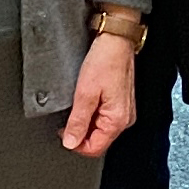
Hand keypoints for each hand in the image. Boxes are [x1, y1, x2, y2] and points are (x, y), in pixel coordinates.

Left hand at [63, 32, 140, 156]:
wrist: (115, 40)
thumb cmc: (105, 61)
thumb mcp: (84, 93)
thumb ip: (77, 121)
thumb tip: (71, 142)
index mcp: (118, 120)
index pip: (94, 148)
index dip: (76, 144)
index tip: (63, 134)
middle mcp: (124, 119)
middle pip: (97, 139)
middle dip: (80, 131)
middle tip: (69, 114)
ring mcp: (124, 111)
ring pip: (99, 128)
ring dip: (85, 121)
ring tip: (79, 101)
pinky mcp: (120, 103)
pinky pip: (104, 117)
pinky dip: (92, 112)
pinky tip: (87, 98)